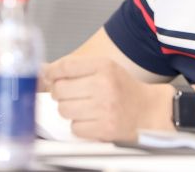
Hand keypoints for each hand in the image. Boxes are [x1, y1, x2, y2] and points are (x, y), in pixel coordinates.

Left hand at [43, 57, 172, 141]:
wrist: (149, 111)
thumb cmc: (125, 89)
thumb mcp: (105, 68)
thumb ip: (76, 68)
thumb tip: (45, 70)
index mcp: (104, 66)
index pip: (65, 66)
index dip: (52, 72)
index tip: (50, 76)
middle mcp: (104, 85)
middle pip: (60, 89)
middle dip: (60, 94)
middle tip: (71, 95)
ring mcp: (104, 108)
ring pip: (64, 110)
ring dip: (69, 110)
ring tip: (83, 108)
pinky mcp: (104, 128)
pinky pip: (74, 128)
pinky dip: (79, 126)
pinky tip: (91, 120)